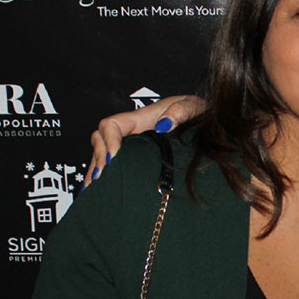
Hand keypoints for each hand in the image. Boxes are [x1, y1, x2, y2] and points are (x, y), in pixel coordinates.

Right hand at [85, 95, 203, 187]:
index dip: (109, 140)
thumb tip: (163, 125)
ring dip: (95, 169)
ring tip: (92, 189)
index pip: (112, 124)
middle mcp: (132, 131)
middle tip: (101, 178)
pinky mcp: (136, 157)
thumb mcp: (193, 107)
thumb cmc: (198, 113)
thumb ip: (179, 112)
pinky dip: (102, 175)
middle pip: (101, 139)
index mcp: (142, 118)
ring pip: (102, 153)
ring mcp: (132, 144)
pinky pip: (112, 164)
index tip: (113, 158)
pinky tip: (97, 190)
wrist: (207, 121)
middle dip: (98, 158)